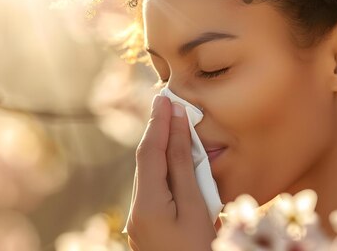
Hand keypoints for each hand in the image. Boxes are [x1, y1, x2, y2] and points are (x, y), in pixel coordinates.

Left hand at [126, 95, 219, 250]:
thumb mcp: (197, 208)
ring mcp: (139, 221)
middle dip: (156, 132)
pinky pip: (153, 189)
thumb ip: (185, 168)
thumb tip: (178, 130)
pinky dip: (162, 170)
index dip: (159, 124)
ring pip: (148, 175)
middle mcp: (136, 211)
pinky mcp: (147, 226)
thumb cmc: (200, 249)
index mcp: (148, 205)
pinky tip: (171, 158)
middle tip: (165, 104)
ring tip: (169, 123)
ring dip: (159, 149)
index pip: (151, 153)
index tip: (167, 100)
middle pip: (146, 162)